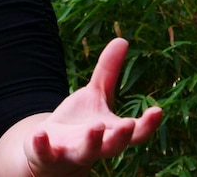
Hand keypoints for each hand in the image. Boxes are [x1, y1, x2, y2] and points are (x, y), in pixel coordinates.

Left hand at [24, 38, 162, 175]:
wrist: (50, 149)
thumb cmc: (80, 122)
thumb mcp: (94, 94)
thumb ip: (108, 71)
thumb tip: (123, 39)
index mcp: (111, 132)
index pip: (136, 133)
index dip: (148, 124)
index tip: (157, 110)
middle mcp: (97, 147)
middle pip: (114, 147)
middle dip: (121, 137)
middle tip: (127, 125)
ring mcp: (72, 153)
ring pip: (86, 153)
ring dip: (92, 142)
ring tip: (95, 127)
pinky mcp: (48, 156)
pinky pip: (46, 154)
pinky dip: (42, 145)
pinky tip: (39, 133)